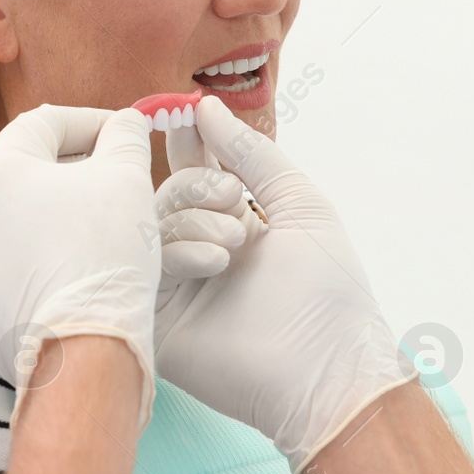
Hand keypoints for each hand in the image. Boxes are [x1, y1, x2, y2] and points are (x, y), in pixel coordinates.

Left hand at [0, 103, 159, 434]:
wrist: (79, 354)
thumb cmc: (102, 256)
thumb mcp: (127, 180)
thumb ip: (126, 137)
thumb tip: (126, 123)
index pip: (46, 123)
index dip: (93, 122)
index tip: (126, 134)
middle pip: (27, 174)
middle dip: (75, 172)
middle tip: (118, 184)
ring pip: (18, 226)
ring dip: (58, 221)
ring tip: (102, 236)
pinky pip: (11, 273)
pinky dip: (43, 266)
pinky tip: (78, 279)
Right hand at [151, 95, 419, 473]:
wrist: (326, 367)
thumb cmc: (328, 289)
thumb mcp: (298, 203)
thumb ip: (252, 153)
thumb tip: (205, 107)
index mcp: (235, 226)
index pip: (194, 172)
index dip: (187, 143)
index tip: (180, 112)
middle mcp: (201, 253)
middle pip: (167, 193)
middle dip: (196, 181)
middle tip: (234, 198)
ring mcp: (177, 287)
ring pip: (151, 225)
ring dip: (193, 217)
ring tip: (236, 243)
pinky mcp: (157, 319)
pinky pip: (145, 266)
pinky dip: (178, 251)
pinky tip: (215, 263)